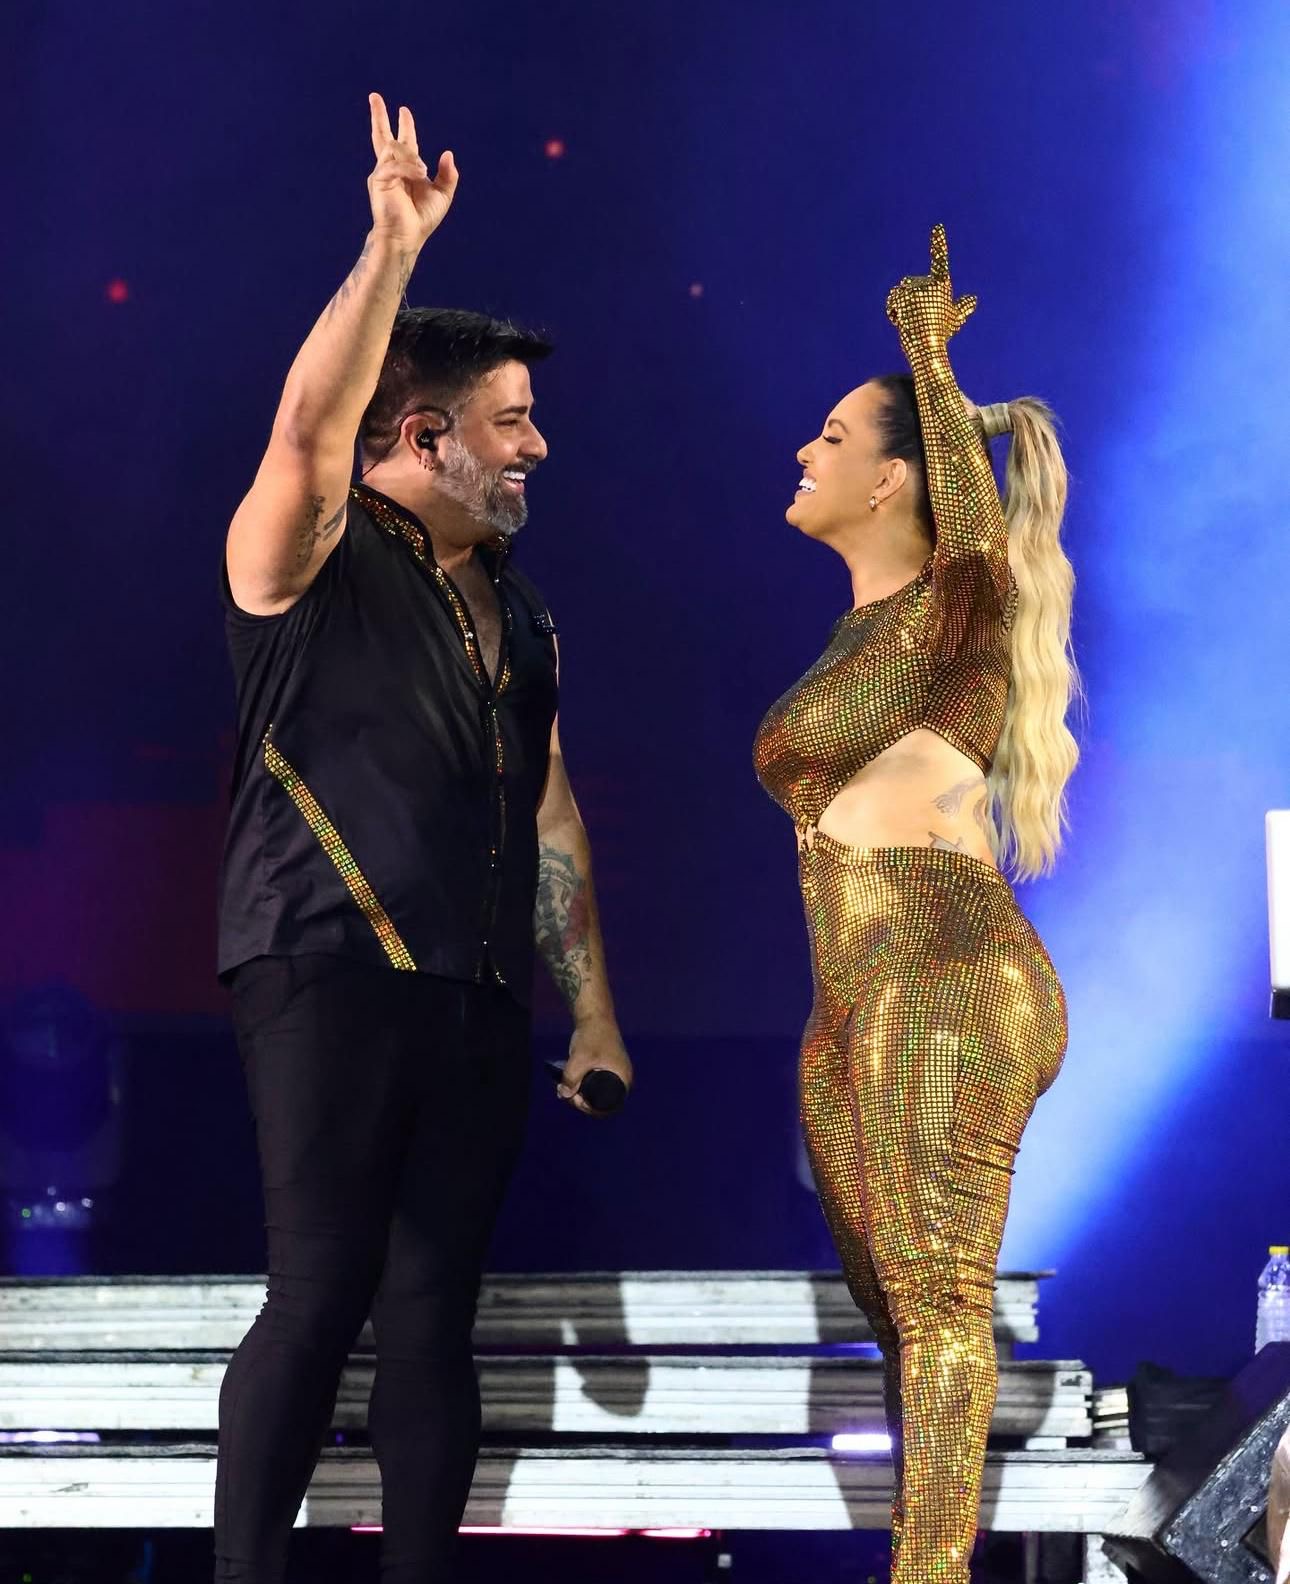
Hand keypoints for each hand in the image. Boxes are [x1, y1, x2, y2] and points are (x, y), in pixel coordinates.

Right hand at [366, 92, 457, 251]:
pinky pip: (394, 164)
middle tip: (375, 96)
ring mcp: (382, 172)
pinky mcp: (378, 180)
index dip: (405, 126)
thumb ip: (447, 175)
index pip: (404, 142)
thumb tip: (447, 153)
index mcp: (406, 169)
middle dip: (379, 115)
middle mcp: (391, 168)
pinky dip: (409, 168)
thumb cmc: (421, 219)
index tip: (403, 111)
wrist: (407, 236)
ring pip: (395, 148)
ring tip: (422, 172)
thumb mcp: (442, 195)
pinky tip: (419, 174)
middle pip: (382, 136)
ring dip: (412, 158)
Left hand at [556, 1015, 632, 1117]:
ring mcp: (614, 1072)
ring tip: (564, 1087)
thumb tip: (564, 1095)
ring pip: (596, 1091)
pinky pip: (595, 1082)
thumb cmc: (593, 1035)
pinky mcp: (607, 1067)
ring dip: (579, 1092)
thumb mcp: (579, 1058)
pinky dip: (582, 1083)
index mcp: (623, 1079)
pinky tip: (568, 1082)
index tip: (574, 1099)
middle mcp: (622, 1078)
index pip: (608, 1107)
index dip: (589, 1108)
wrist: (595, 1015)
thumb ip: (571, 1078)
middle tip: (566, 1093)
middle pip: (601, 1101)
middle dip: (581, 1100)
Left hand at [885, 223, 976, 345]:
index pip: (940, 261)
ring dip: (900, 306)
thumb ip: (962, 307)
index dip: (939, 243)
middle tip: (918, 317)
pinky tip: (903, 322)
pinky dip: (894, 312)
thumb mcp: (953, 319)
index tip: (938, 227)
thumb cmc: (941, 335)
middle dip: (908, 298)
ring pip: (898, 292)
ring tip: (912, 321)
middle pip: (908, 283)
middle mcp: (930, 284)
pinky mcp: (905, 298)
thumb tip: (973, 300)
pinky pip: (892, 301)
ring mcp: (917, 290)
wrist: (929, 349)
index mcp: (942, 285)